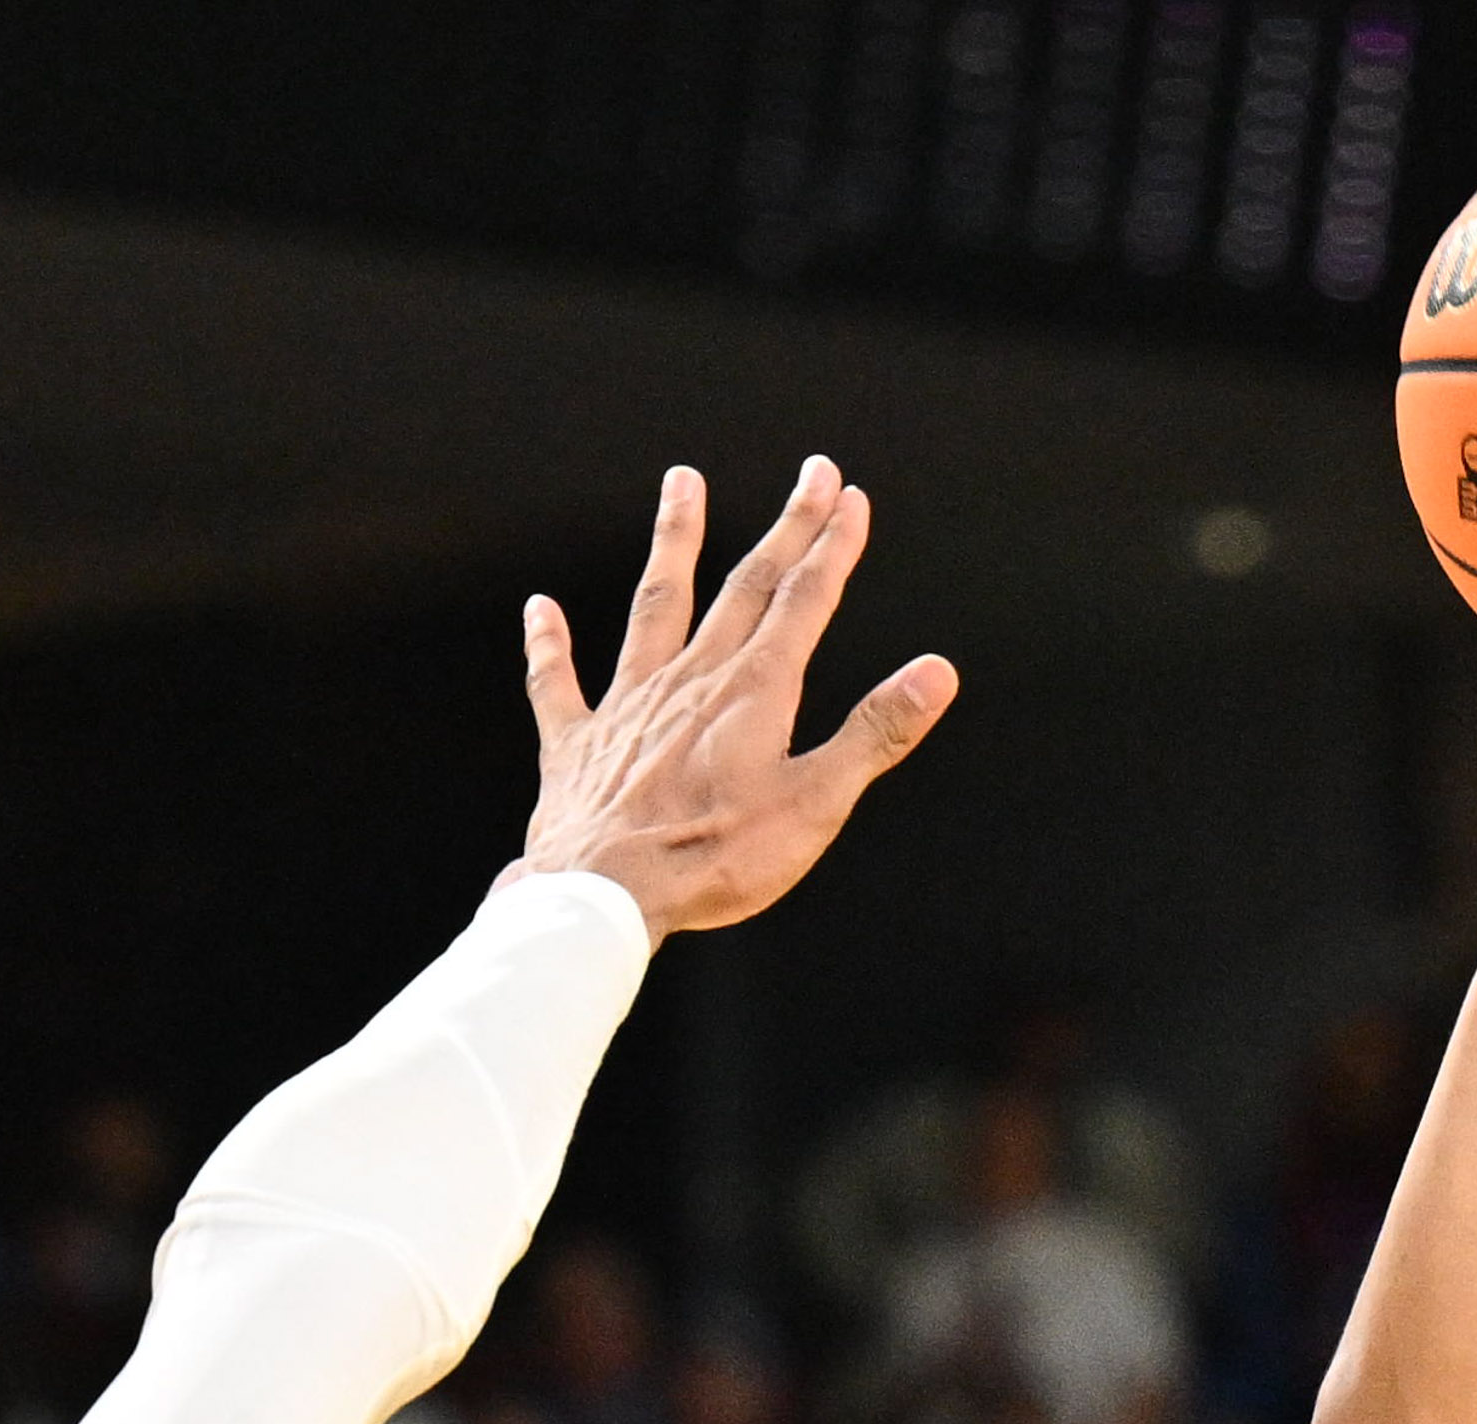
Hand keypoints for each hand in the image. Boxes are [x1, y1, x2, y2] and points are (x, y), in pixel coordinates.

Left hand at [515, 459, 958, 936]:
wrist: (606, 895)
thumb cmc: (713, 859)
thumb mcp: (815, 803)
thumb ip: (874, 733)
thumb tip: (936, 673)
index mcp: (753, 692)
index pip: (804, 601)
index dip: (832, 548)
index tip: (851, 499)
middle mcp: (691, 679)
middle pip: (746, 586)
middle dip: (786, 528)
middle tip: (812, 474)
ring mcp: (629, 704)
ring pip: (654, 604)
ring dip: (673, 541)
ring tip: (682, 482)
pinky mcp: (578, 745)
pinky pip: (557, 683)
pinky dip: (549, 645)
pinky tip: (539, 609)